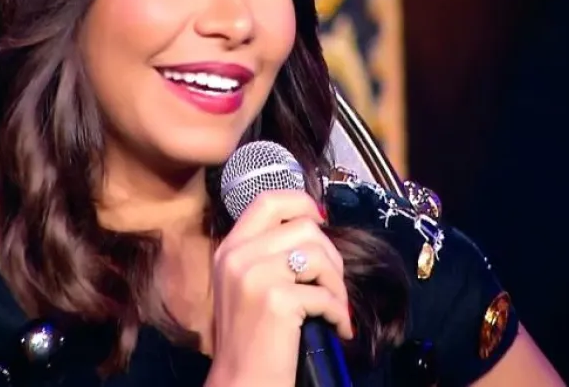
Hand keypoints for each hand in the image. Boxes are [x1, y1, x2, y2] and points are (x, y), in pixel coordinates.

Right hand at [206, 190, 353, 386]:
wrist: (242, 381)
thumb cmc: (251, 337)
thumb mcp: (245, 284)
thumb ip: (267, 252)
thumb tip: (313, 224)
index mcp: (230, 248)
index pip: (267, 201)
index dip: (301, 202)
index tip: (320, 220)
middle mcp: (237, 256)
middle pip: (304, 227)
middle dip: (330, 255)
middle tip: (331, 284)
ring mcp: (254, 276)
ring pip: (319, 255)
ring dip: (337, 284)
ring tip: (334, 307)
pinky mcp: (276, 300)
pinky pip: (325, 294)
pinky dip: (339, 313)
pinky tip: (337, 327)